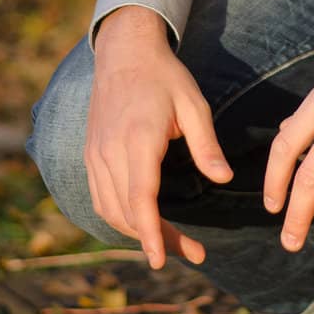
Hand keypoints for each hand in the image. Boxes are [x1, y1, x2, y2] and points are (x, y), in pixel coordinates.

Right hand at [86, 5, 232, 269]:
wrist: (125, 52)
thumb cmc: (165, 77)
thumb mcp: (193, 104)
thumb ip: (206, 144)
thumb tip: (223, 178)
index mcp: (139, 139)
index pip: (140, 199)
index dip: (150, 234)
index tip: (161, 261)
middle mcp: (111, 151)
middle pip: (127, 212)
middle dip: (156, 239)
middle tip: (192, 252)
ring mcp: (96, 154)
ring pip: (110, 210)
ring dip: (138, 232)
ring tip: (170, 242)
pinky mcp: (91, 154)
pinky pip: (100, 197)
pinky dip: (120, 217)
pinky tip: (143, 223)